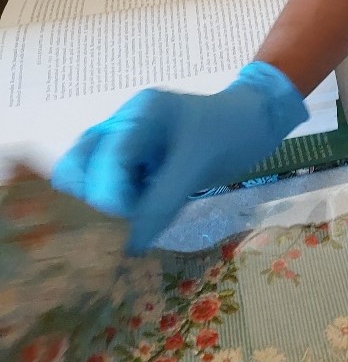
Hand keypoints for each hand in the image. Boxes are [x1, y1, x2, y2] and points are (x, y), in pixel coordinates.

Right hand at [51, 62, 307, 252]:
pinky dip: (116, 208)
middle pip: (78, 168)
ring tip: (133, 221)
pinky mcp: (132, 164)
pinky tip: (138, 221)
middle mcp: (121, 126)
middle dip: (97, 201)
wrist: (255, 122)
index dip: (112, 198)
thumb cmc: (231, 132)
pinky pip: (108, 189)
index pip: (102, 161)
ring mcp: (124, 144)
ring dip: (103, 207)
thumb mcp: (198, 165)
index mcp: (138, 115)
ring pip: (87, 180)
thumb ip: (161, 202)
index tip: (134, 220)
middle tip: (129, 221)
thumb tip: (127, 247)